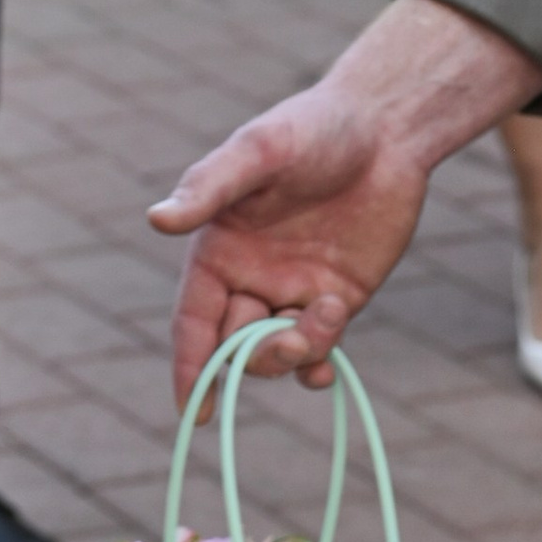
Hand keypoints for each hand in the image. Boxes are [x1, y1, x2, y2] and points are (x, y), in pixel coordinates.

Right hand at [151, 81, 431, 401]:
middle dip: (254, 356)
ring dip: (295, 352)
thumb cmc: (312, 129)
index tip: (192, 412)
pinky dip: (319, 366)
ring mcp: (293, 289)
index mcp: (218, 246)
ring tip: (327, 312)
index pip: (193, 319)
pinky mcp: (338, 296)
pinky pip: (319, 349)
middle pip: (234, 345)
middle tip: (291, 334)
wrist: (384, 130)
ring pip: (278, 352)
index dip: (189, 365)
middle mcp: (250, 275)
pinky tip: (329, 357)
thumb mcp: (258, 152)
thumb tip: (156, 220)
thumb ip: (209, 187)